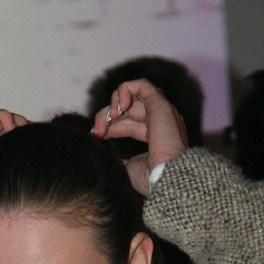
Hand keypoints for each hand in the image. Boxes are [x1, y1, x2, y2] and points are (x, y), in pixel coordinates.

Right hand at [0, 109, 27, 247]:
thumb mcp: (0, 194)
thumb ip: (13, 184)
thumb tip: (40, 181)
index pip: (11, 143)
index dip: (26, 140)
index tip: (41, 145)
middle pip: (6, 129)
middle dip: (24, 128)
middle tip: (36, 135)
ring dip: (15, 119)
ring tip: (24, 129)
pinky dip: (1, 116)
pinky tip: (12, 125)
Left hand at [91, 79, 187, 196]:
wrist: (167, 178)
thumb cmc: (151, 179)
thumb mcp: (127, 168)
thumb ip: (117, 159)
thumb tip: (103, 153)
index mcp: (154, 137)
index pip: (125, 125)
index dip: (108, 128)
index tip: (96, 137)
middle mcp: (159, 122)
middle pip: (126, 110)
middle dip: (106, 117)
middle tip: (97, 131)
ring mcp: (161, 112)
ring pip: (132, 95)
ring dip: (114, 103)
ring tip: (109, 118)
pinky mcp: (160, 104)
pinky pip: (141, 84)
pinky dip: (125, 90)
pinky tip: (118, 108)